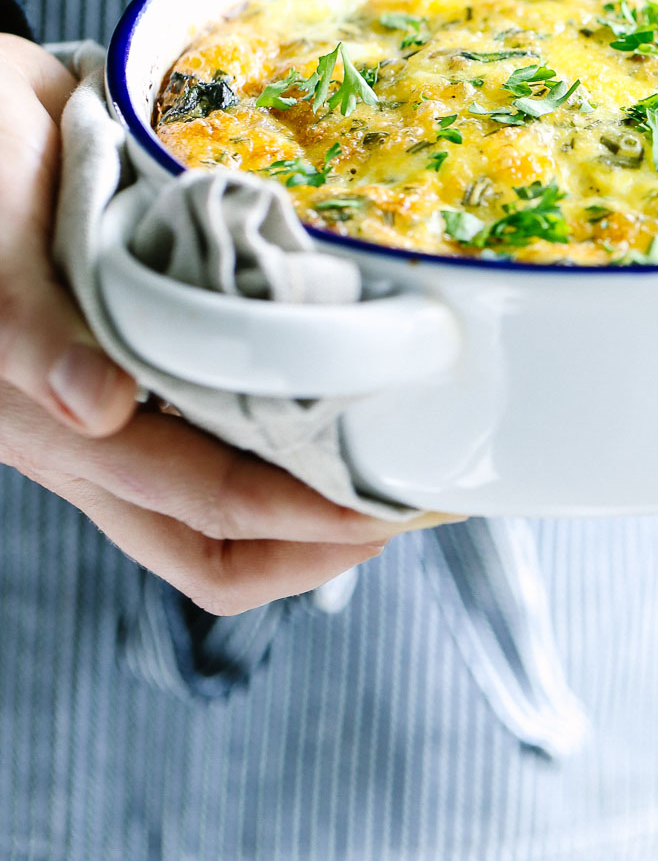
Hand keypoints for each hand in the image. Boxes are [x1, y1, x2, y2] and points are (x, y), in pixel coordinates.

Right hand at [0, 34, 450, 614]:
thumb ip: (25, 323)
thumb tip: (97, 409)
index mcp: (55, 424)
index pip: (201, 512)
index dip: (300, 525)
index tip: (391, 507)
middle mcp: (95, 425)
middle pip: (219, 536)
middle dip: (322, 538)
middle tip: (415, 494)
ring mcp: (125, 388)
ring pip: (230, 479)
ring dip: (313, 481)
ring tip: (398, 444)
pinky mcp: (148, 338)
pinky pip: (228, 400)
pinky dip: (293, 399)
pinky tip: (349, 366)